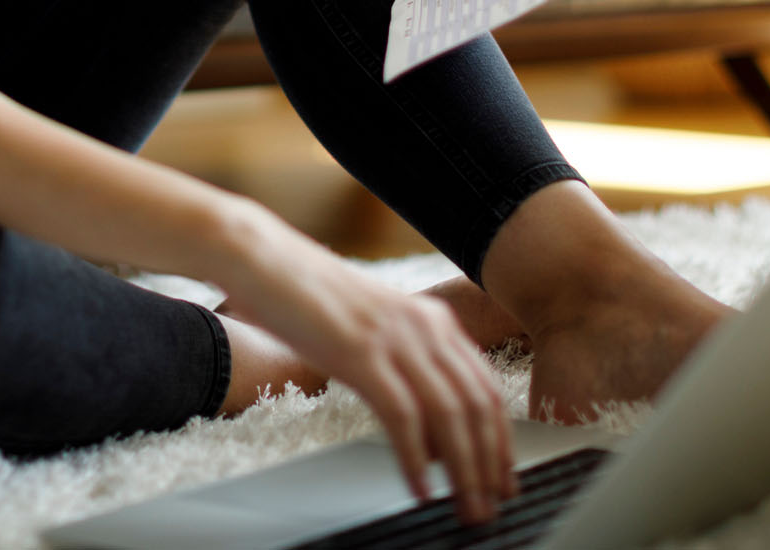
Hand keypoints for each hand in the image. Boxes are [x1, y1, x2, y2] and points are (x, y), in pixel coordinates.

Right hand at [219, 221, 518, 523]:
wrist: (265, 259)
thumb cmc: (310, 297)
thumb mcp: (373, 327)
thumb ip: (404, 363)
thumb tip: (424, 428)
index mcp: (433, 318)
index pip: (485, 388)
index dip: (500, 439)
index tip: (504, 479)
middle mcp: (425, 326)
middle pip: (477, 406)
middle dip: (490, 464)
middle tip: (492, 507)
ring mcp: (395, 339)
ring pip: (450, 416)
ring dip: (464, 472)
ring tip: (466, 509)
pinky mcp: (362, 353)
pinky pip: (403, 416)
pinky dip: (417, 458)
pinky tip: (420, 488)